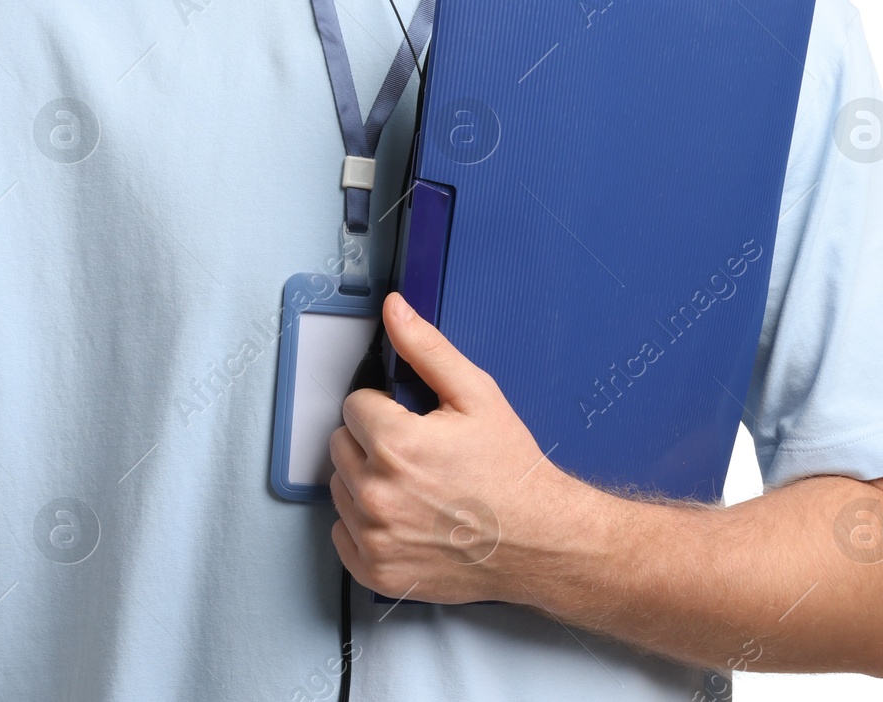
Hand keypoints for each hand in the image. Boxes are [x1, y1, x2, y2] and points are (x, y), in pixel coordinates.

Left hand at [328, 291, 608, 607]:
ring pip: (339, 487)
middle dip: (372, 440)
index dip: (385, 408)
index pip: (354, 405)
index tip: (413, 422)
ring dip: (366, 480)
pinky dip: (364, 525)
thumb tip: (395, 311)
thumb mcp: (476, 394)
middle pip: (341, 444)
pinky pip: (342, 535)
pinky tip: (403, 516)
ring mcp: (377, 538)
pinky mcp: (379, 571)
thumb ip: (426, 348)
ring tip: (415, 484)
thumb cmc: (511, 472)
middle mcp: (379, 494)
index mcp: (396, 445)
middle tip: (418, 453)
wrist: (542, 539)